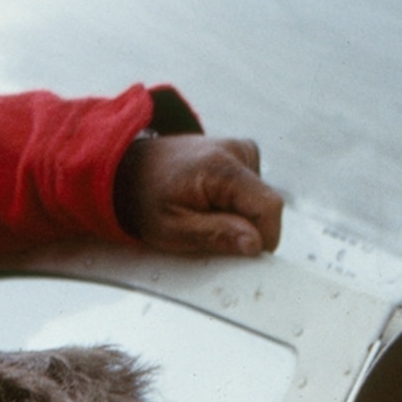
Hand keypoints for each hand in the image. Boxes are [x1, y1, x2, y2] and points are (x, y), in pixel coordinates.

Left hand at [115, 133, 282, 257]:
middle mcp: (235, 150)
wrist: (132, 168)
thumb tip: (255, 243)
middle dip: (247, 228)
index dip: (263, 238)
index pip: (269, 207)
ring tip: (206, 213)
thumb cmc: (147, 197)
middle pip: (267, 204)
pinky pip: (254, 190)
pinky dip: (237, 204)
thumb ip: (217, 235)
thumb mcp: (174, 229)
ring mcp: (240, 148)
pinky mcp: (241, 153)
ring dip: (240, 216)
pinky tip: (212, 202)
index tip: (242, 252)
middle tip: (210, 230)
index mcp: (221, 167)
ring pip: (261, 199)